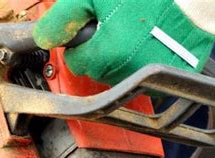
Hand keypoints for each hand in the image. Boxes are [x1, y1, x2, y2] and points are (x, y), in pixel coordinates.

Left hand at [33, 0, 214, 84]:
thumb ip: (64, 17)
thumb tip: (43, 38)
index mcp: (108, 54)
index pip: (76, 64)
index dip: (78, 46)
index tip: (87, 33)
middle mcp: (129, 73)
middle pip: (98, 73)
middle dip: (99, 53)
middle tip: (113, 27)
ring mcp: (152, 79)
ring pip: (121, 79)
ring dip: (121, 62)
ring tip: (133, 34)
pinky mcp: (172, 79)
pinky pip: (147, 82)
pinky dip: (144, 68)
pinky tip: (150, 45)